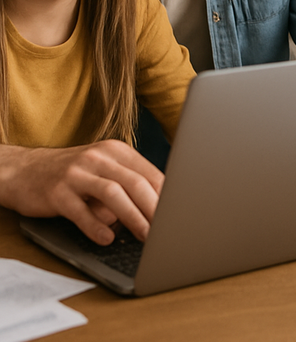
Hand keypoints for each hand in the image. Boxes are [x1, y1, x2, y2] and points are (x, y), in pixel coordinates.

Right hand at [0, 140, 163, 244]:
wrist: (25, 170)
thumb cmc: (74, 174)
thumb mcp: (103, 169)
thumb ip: (129, 181)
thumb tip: (160, 205)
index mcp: (116, 151)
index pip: (149, 173)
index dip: (165, 196)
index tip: (177, 214)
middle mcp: (98, 157)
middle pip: (135, 182)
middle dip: (154, 208)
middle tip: (166, 229)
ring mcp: (77, 173)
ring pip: (113, 194)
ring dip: (132, 217)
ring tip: (145, 236)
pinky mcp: (57, 191)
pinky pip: (80, 211)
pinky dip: (95, 226)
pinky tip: (106, 238)